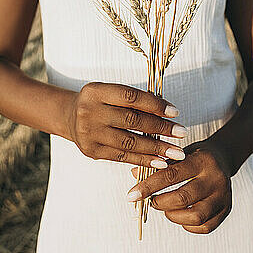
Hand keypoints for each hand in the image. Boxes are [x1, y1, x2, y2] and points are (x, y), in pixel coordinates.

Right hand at [65, 81, 188, 168]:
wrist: (70, 117)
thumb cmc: (100, 103)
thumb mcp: (110, 93)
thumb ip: (134, 100)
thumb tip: (168, 112)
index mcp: (96, 91)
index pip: (131, 97)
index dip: (155, 104)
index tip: (175, 113)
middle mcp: (89, 112)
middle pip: (132, 121)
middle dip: (160, 127)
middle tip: (182, 133)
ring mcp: (89, 133)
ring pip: (129, 142)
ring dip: (156, 148)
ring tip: (176, 152)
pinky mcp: (91, 151)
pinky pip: (122, 156)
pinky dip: (143, 160)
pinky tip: (160, 161)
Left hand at [128, 139, 232, 233]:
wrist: (223, 158)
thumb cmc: (194, 156)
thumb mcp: (178, 153)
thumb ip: (158, 164)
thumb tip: (134, 174)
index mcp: (202, 160)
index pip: (171, 175)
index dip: (149, 187)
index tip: (131, 195)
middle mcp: (216, 178)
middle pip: (183, 198)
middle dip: (160, 203)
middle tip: (150, 201)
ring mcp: (224, 196)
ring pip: (196, 216)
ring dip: (174, 216)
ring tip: (165, 209)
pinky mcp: (227, 210)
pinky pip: (205, 226)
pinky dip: (187, 225)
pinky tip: (179, 215)